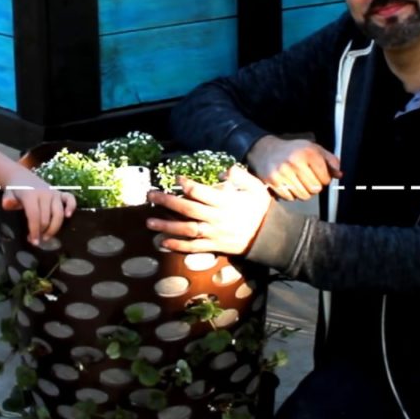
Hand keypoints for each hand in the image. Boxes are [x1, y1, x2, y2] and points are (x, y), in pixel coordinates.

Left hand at [1, 170, 75, 244]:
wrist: (21, 178)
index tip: (33, 241)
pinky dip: (71, 207)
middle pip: (46, 217)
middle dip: (42, 232)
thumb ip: (8, 200)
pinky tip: (68, 216)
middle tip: (36, 240)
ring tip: (47, 237)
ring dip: (54, 228)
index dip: (34, 230)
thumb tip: (8, 204)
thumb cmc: (15, 191)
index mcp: (31, 194)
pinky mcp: (60, 193)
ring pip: (58, 213)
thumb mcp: (8, 195)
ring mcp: (54, 193)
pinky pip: (70, 199)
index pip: (34, 215)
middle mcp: (44, 193)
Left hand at [145, 166, 271, 253]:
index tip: (176, 179)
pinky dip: (178, 246)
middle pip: (187, 209)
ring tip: (149, 222)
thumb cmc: (261, 209)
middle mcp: (216, 218)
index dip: (186, 184)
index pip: (200, 192)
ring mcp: (214, 234)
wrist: (271, 236)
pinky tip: (163, 242)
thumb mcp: (256, 188)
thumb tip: (224, 171)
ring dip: (166, 226)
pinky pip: (194, 247)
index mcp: (225, 202)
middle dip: (167, 202)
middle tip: (150, 195)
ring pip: (186, 229)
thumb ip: (240, 176)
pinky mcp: (214, 246)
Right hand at [247, 135, 341, 200]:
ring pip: (303, 195)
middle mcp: (295, 162)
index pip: (325, 178)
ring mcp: (283, 172)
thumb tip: (339, 174)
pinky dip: (292, 195)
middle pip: (315, 189)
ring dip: (304, 192)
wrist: (265, 150)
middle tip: (309, 180)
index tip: (319, 176)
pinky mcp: (273, 181)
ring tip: (299, 183)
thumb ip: (329, 160)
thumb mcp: (313, 149)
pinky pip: (290, 198)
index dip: (324, 179)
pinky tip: (289, 185)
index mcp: (308, 152)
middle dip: (314, 187)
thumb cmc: (292, 150)